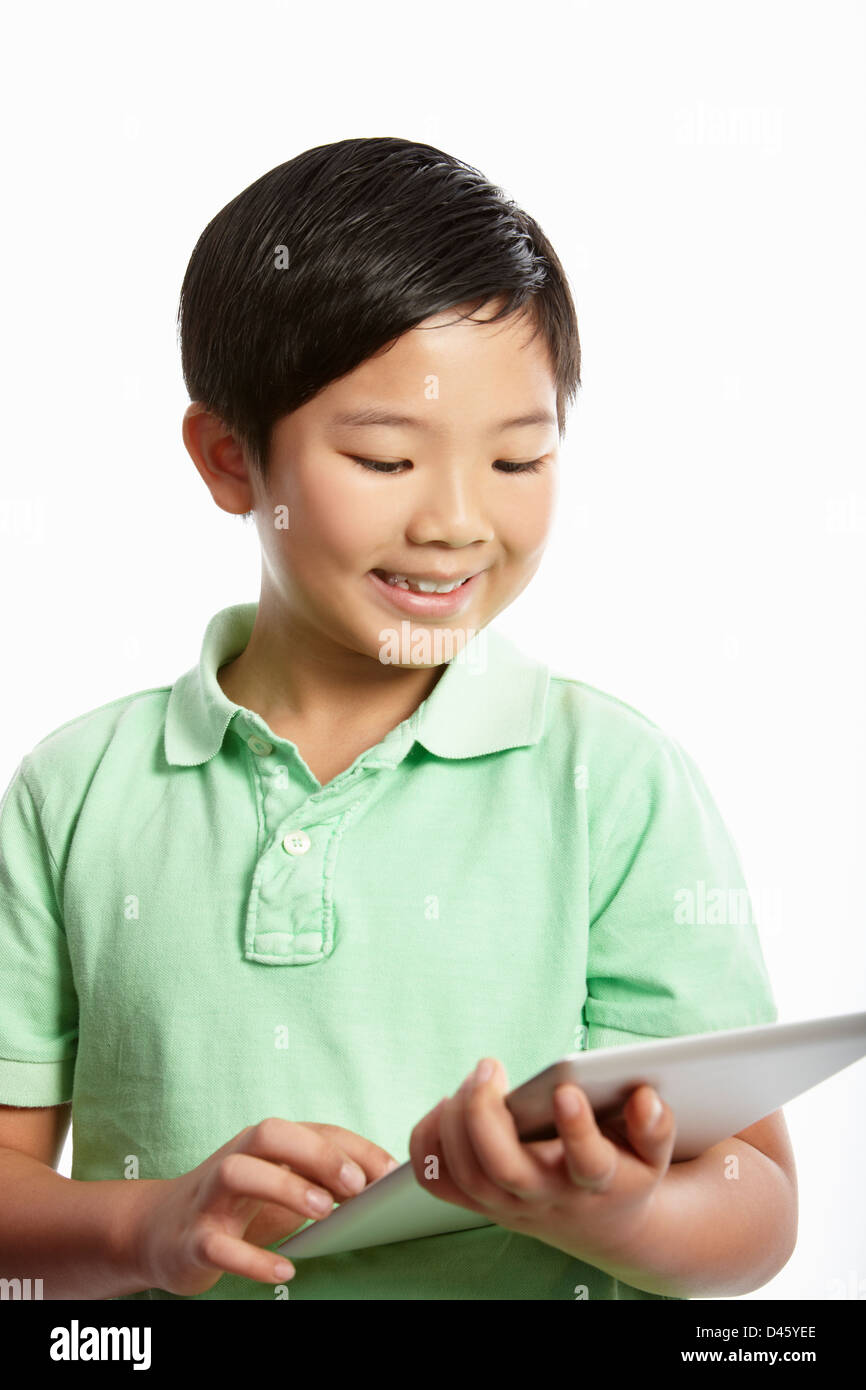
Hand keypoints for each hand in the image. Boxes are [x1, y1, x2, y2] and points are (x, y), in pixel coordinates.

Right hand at [128, 1119, 398, 1295]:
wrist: (157, 1231)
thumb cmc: (236, 1205)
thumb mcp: (279, 1183)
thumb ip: (319, 1178)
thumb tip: (377, 1182)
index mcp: (262, 1144)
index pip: (311, 1129)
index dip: (352, 1147)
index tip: (388, 1173)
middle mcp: (234, 1159)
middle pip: (270, 1134)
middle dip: (316, 1154)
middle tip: (357, 1186)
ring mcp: (208, 1197)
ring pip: (237, 1173)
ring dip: (283, 1187)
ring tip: (323, 1212)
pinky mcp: (191, 1239)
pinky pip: (217, 1243)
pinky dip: (251, 1258)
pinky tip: (284, 1270)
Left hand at [407, 1058, 675, 1265]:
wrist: (601, 1224)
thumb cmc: (623, 1170)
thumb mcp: (653, 1152)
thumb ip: (654, 1126)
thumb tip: (644, 1098)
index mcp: (597, 1182)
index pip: (587, 1165)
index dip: (577, 1130)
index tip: (566, 1090)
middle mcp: (548, 1197)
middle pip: (504, 1170)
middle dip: (485, 1115)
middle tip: (490, 1067)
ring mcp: (508, 1204)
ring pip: (467, 1174)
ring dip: (456, 1121)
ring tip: (472, 1078)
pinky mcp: (480, 1201)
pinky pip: (438, 1180)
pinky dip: (427, 1144)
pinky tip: (442, 1106)